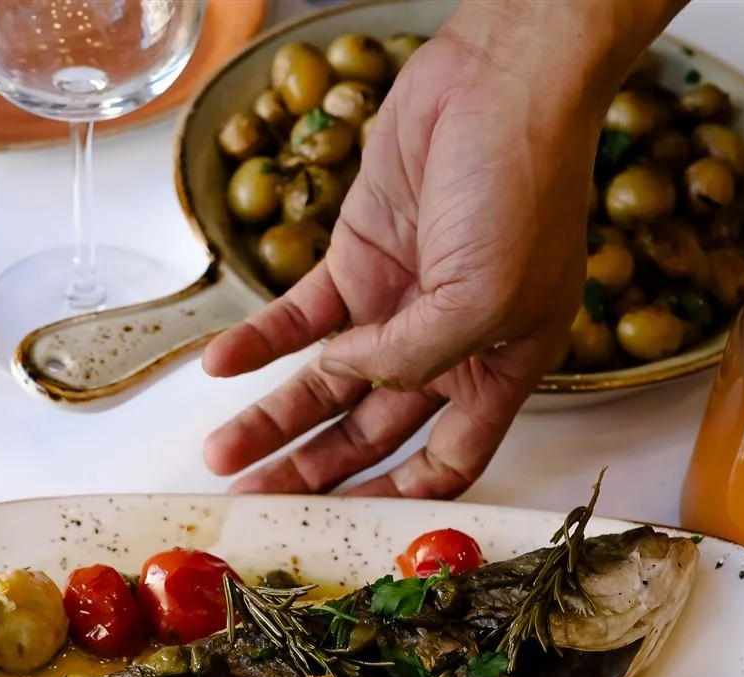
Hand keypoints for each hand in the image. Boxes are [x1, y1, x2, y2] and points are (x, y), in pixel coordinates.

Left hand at [203, 4, 655, 497]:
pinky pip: (296, 319)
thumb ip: (418, 359)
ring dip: (273, 421)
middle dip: (313, 474)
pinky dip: (257, 344)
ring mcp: (396, 304)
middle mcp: (447, 346)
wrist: (498, 79)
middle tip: (256, 506)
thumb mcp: (484, 297)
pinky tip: (220, 368)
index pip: (449, 461)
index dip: (400, 499)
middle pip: (371, 435)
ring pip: (325, 385)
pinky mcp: (355, 261)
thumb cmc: (523, 181)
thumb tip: (352, 384)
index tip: (344, 529)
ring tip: (222, 455)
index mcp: (502, 367)